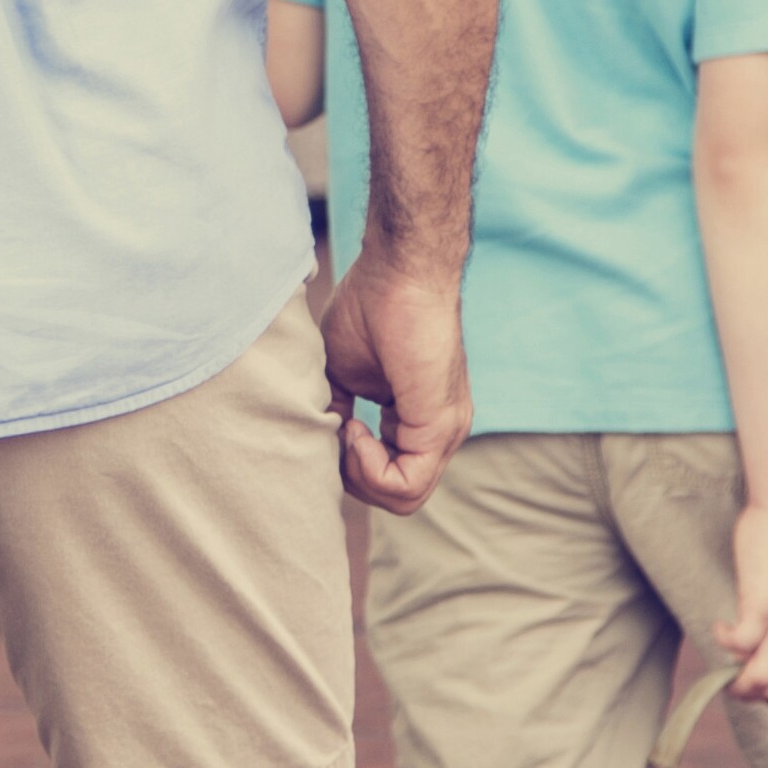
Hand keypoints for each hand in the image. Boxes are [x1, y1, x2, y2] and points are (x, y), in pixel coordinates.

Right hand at [317, 258, 469, 514]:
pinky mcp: (440, 424)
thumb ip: (337, 411)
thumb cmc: (369, 305)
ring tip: (346, 426)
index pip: (389, 474)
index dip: (350, 464)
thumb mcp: (342, 372)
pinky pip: (407, 484)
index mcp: (417, 418)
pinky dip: (370, 468)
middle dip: (353, 475)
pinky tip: (356, 428)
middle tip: (336, 429)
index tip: (332, 423)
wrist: (399, 269)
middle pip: (397, 494)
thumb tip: (322, 443)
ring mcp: (445, 430)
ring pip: (405, 498)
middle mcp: (439, 429)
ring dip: (359, 474)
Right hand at [714, 501, 767, 706]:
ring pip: (762, 680)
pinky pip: (742, 643)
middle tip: (728, 670)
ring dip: (735, 678)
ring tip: (721, 655)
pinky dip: (724, 642)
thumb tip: (759, 642)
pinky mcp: (762, 604)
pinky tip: (719, 625)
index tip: (751, 677)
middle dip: (748, 693)